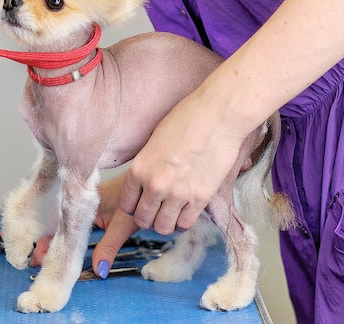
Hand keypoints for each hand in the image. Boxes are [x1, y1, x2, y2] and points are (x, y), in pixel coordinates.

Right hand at [30, 173, 138, 270]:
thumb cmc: (138, 197)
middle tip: (38, 260)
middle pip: (59, 223)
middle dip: (47, 241)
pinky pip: (74, 219)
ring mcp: (86, 201)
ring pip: (65, 221)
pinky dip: (66, 231)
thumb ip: (108, 248)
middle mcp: (81, 199)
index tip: (39, 257)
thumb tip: (98, 270)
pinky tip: (63, 241)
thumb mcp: (122, 226)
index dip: (48, 242)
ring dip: (55, 237)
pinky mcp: (93, 205)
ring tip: (43, 253)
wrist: (149, 182)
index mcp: (84, 202)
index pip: (59, 224)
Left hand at [119, 90, 248, 234]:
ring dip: (165, 223)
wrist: (218, 115)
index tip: (140, 204)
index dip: (132, 207)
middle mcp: (155, 185)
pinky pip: (186, 224)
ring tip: (171, 213)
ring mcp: (178, 194)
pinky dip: (184, 222)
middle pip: (142, 219)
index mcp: (139, 168)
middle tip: (156, 211)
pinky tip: (186, 211)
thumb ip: (147, 165)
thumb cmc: (186, 119)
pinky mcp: (201, 198)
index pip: (126, 204)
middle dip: (147, 218)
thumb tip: (146, 180)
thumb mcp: (154, 140)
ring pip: (163, 227)